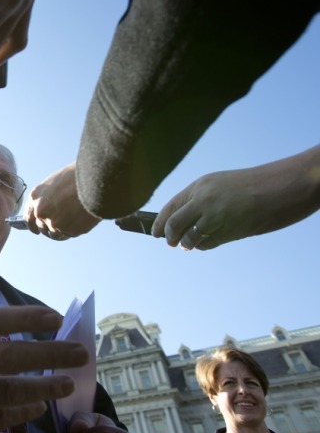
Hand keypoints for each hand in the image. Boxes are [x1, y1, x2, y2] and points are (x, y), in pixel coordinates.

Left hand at [24, 162, 100, 239]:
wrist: (95, 179)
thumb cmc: (77, 177)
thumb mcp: (54, 184)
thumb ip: (47, 199)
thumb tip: (47, 212)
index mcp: (35, 198)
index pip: (28, 218)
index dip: (32, 225)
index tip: (35, 229)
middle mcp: (42, 212)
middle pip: (42, 228)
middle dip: (49, 227)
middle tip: (59, 223)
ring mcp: (55, 223)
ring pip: (55, 234)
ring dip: (62, 230)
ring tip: (72, 222)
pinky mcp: (69, 231)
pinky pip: (70, 234)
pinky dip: (74, 230)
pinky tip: (79, 221)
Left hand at [152, 145, 319, 249]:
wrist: (279, 187)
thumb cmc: (249, 186)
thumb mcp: (219, 185)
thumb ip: (199, 200)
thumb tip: (179, 221)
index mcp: (200, 186)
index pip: (171, 206)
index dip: (159, 222)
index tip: (153, 232)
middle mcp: (203, 200)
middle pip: (173, 224)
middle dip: (168, 236)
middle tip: (168, 242)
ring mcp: (215, 216)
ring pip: (189, 237)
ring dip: (186, 244)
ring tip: (186, 245)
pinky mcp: (228, 230)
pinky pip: (208, 243)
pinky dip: (203, 246)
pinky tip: (203, 244)